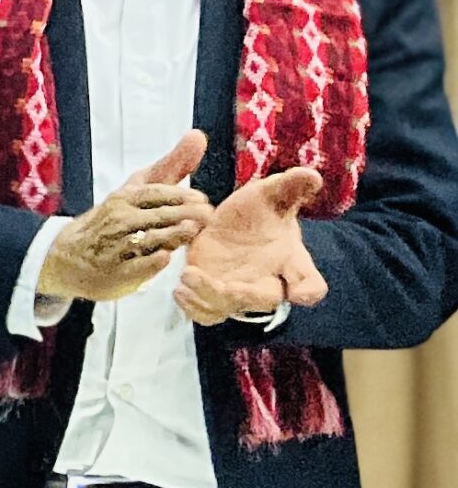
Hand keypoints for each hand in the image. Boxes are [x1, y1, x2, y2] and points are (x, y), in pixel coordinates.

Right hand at [37, 130, 213, 304]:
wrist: (67, 257)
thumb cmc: (113, 220)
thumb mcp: (138, 190)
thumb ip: (172, 166)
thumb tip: (198, 136)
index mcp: (125, 198)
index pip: (156, 193)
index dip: (181, 195)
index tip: (202, 200)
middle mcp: (119, 221)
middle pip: (157, 216)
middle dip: (184, 214)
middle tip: (208, 216)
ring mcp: (116, 249)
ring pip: (148, 240)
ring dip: (170, 235)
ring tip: (191, 231)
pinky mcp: (116, 275)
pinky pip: (136, 268)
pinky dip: (150, 262)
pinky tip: (165, 258)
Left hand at [177, 168, 328, 325]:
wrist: (235, 219)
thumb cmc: (261, 210)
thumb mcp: (272, 194)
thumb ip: (290, 187)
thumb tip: (311, 175)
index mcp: (289, 260)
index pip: (310, 283)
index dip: (309, 290)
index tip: (303, 294)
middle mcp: (265, 281)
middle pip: (263, 300)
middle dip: (244, 295)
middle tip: (225, 287)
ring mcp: (235, 290)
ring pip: (226, 308)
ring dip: (207, 298)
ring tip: (188, 275)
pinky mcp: (209, 291)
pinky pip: (203, 312)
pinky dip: (192, 306)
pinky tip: (178, 289)